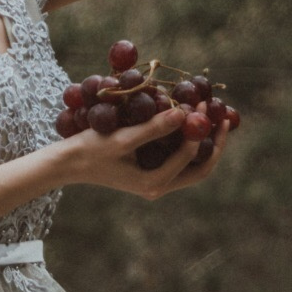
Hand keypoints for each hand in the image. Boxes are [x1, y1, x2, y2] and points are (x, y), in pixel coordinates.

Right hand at [47, 108, 232, 199]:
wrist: (67, 163)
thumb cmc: (91, 150)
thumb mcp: (123, 138)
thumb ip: (153, 127)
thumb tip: (183, 113)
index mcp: (154, 183)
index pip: (191, 158)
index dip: (201, 130)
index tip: (201, 104)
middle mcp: (158, 187)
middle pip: (200, 167)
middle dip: (214, 142)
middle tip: (225, 116)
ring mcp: (155, 180)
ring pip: (192, 164)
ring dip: (203, 141)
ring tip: (214, 116)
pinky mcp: (150, 171)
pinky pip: (178, 158)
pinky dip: (188, 141)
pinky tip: (190, 120)